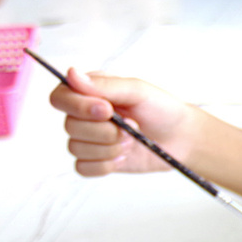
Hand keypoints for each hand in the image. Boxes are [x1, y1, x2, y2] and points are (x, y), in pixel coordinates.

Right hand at [49, 69, 197, 176]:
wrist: (181, 138)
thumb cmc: (162, 109)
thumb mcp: (138, 91)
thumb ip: (106, 85)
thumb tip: (71, 74)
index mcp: (89, 91)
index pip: (60, 97)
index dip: (79, 106)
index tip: (107, 110)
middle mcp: (84, 114)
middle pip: (69, 126)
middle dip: (105, 131)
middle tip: (132, 126)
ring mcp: (89, 138)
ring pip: (76, 148)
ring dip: (109, 147)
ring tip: (131, 141)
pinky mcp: (96, 160)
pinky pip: (83, 167)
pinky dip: (106, 164)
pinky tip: (124, 156)